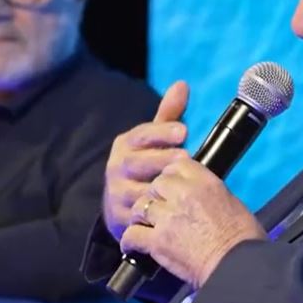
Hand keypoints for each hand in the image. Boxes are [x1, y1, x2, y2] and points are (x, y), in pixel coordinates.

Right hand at [102, 81, 190, 239]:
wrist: (119, 204)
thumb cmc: (146, 164)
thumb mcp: (153, 140)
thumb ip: (168, 114)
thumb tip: (182, 84)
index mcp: (125, 144)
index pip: (142, 135)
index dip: (162, 132)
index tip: (184, 131)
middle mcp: (117, 167)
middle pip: (138, 163)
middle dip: (161, 160)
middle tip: (185, 158)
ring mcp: (117, 193)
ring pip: (137, 191)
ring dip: (158, 189)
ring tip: (180, 186)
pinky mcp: (120, 218)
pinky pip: (137, 217)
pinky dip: (153, 216)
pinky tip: (171, 212)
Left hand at [121, 158, 264, 287]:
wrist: (237, 267)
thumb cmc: (243, 241)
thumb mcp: (232, 204)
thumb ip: (209, 194)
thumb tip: (199, 197)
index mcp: (205, 182)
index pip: (177, 165)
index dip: (172, 176)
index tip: (172, 187)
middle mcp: (183, 194)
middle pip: (156, 184)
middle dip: (156, 195)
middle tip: (159, 210)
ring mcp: (168, 217)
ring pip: (140, 206)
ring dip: (141, 216)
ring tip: (144, 225)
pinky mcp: (158, 241)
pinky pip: (132, 234)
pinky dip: (130, 240)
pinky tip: (133, 244)